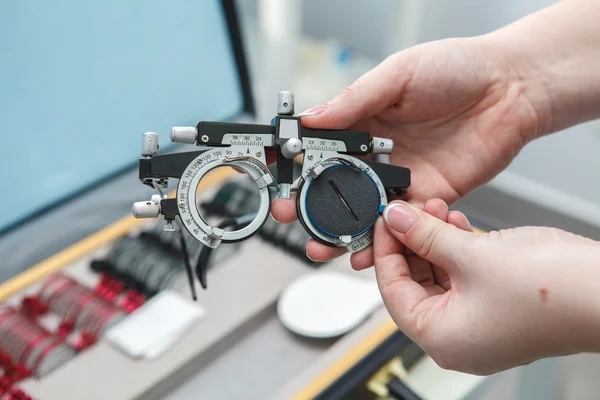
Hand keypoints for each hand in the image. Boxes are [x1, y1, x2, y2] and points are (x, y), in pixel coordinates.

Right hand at [271, 35, 541, 264]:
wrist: (513, 88)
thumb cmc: (458, 67)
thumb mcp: (399, 73)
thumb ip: (357, 99)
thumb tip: (314, 118)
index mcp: (364, 120)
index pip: (320, 146)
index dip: (296, 163)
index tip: (277, 177)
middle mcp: (378, 152)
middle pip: (335, 184)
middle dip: (310, 204)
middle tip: (291, 215)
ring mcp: (401, 176)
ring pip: (363, 210)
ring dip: (340, 229)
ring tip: (320, 244)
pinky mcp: (428, 196)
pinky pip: (401, 223)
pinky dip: (383, 240)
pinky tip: (365, 249)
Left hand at [374, 199, 599, 374]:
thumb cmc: (552, 291)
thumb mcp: (472, 254)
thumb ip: (426, 235)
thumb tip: (397, 220)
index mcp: (440, 338)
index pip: (392, 290)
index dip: (385, 250)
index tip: (384, 220)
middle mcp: (457, 337)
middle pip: (414, 282)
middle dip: (412, 241)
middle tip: (408, 210)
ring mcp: (479, 322)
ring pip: (440, 275)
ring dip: (435, 240)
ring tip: (435, 208)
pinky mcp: (497, 305)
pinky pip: (464, 276)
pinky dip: (456, 249)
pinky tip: (456, 222)